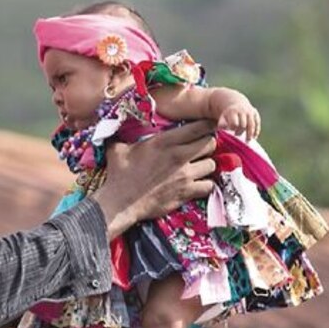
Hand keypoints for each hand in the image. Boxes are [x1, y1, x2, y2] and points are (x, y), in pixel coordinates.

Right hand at [92, 119, 216, 238]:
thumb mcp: (118, 148)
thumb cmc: (119, 174)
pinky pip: (208, 186)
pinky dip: (205, 185)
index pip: (197, 127)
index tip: (207, 126)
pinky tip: (198, 184)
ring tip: (199, 166)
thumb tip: (117, 125)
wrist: (121, 202)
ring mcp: (184, 175)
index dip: (206, 125)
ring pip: (212, 164)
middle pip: (210, 144)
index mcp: (164, 142)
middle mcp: (178, 156)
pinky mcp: (186, 192)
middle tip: (201, 148)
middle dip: (208, 144)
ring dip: (207, 165)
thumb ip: (124, 135)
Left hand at [218, 101, 260, 140]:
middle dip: (240, 132)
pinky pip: (257, 123)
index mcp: (233, 112)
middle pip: (243, 125)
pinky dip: (256, 131)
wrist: (236, 104)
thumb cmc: (228, 115)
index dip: (233, 129)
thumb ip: (222, 125)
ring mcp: (250, 112)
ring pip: (251, 124)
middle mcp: (242, 111)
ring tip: (248, 140)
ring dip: (250, 134)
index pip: (234, 123)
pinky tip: (254, 137)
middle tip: (237, 135)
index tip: (231, 132)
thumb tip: (224, 132)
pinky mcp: (255, 113)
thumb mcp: (223, 118)